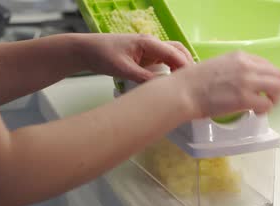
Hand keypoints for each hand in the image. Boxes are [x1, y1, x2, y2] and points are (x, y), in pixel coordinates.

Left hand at [77, 33, 193, 82]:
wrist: (88, 51)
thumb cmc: (102, 55)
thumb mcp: (123, 69)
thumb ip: (144, 78)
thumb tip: (163, 88)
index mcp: (148, 42)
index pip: (174, 53)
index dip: (185, 67)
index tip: (191, 83)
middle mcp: (152, 44)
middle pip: (179, 51)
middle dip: (187, 65)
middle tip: (191, 85)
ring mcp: (150, 50)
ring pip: (173, 56)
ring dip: (181, 68)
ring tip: (184, 85)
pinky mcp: (147, 57)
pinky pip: (165, 62)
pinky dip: (173, 70)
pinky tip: (173, 83)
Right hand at [171, 51, 279, 118]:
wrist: (184, 91)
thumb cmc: (194, 81)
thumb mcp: (219, 65)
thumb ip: (235, 69)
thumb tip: (245, 81)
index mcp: (240, 56)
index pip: (267, 65)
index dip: (269, 78)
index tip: (263, 88)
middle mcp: (247, 66)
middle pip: (277, 75)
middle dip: (277, 89)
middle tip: (268, 100)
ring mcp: (247, 82)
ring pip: (277, 88)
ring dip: (274, 99)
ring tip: (264, 106)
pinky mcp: (244, 99)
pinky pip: (267, 104)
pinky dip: (265, 110)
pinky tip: (256, 113)